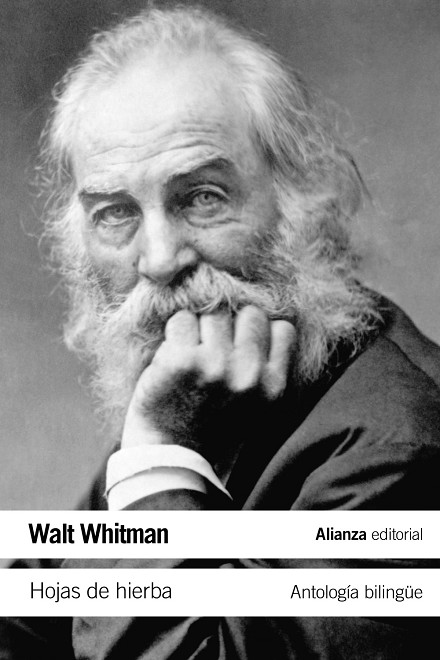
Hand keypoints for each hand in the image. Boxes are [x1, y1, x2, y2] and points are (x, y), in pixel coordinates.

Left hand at [121, 306, 295, 472]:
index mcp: (272, 386)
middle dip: (231, 327)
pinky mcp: (182, 360)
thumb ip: (266, 366)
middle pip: (249, 314)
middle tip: (213, 350)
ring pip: (213, 314)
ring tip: (190, 357)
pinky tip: (172, 358)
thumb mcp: (256, 404)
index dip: (259, 333)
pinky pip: (181, 320)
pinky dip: (173, 334)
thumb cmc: (211, 427)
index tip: (240, 346)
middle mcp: (249, 374)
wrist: (171, 457)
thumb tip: (266, 319)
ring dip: (199, 330)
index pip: (282, 329)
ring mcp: (215, 365)